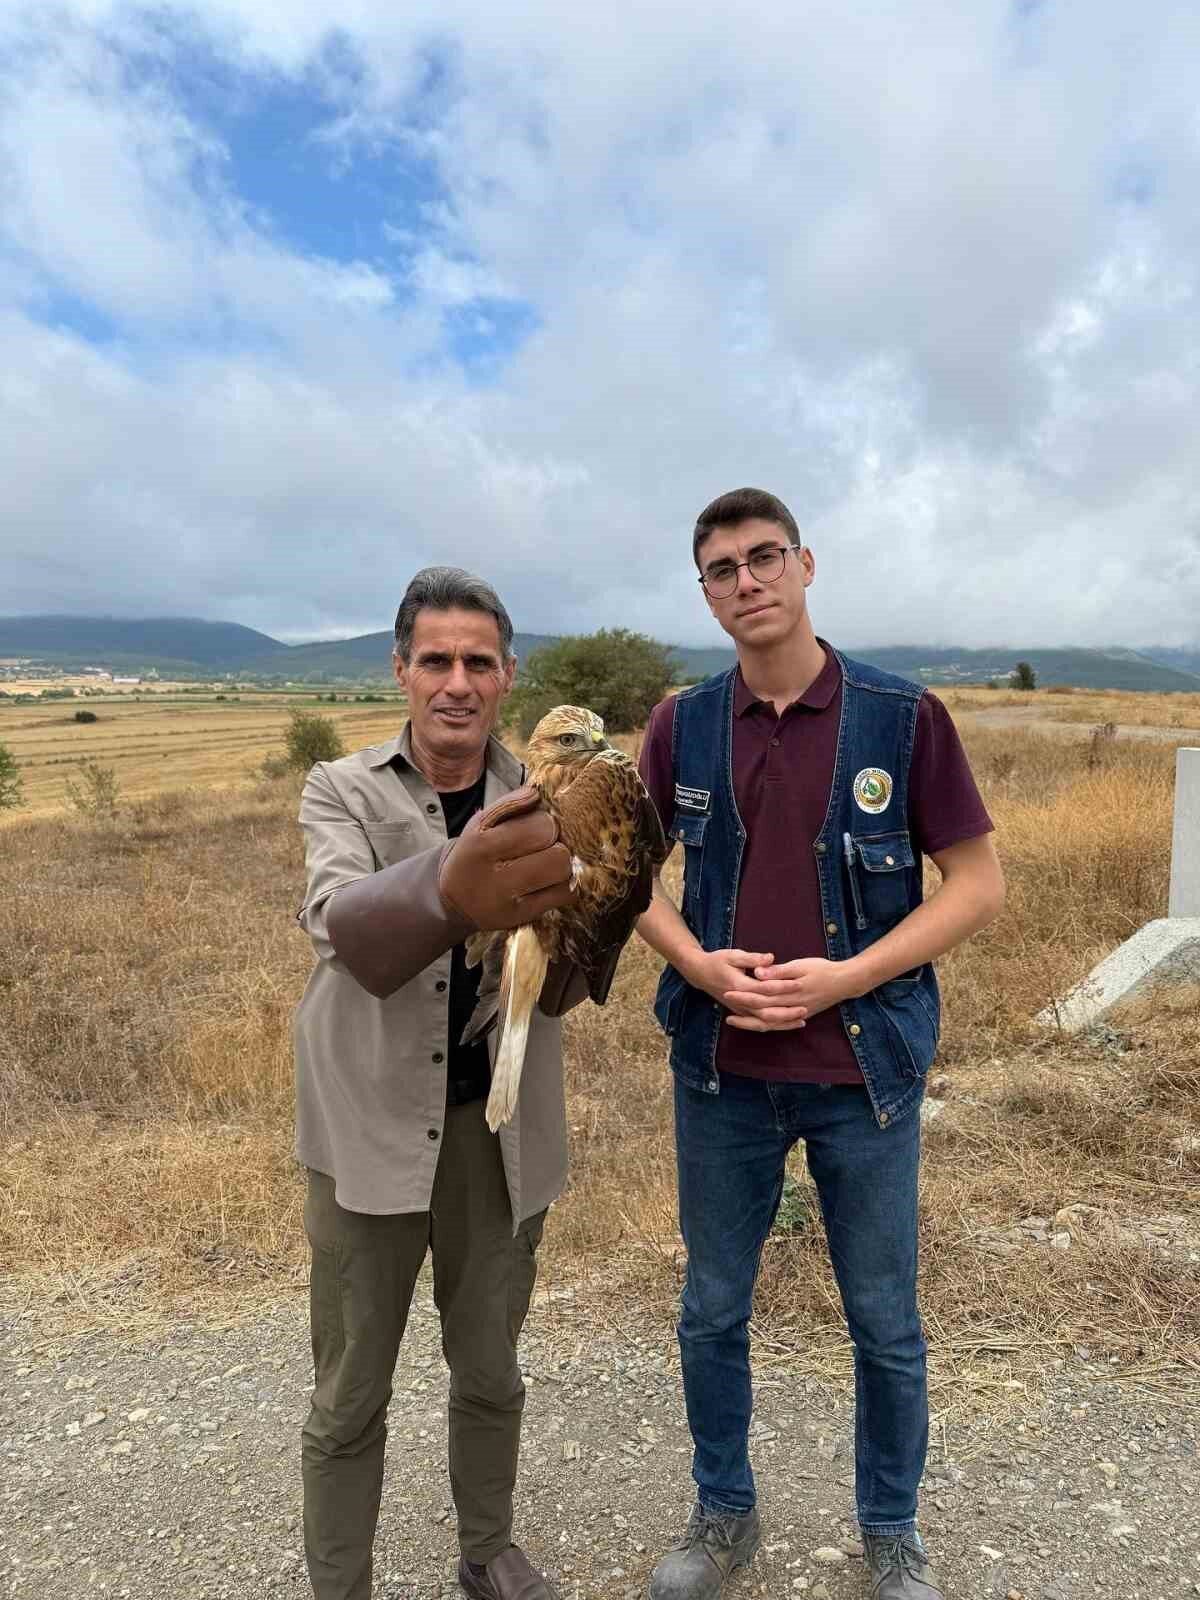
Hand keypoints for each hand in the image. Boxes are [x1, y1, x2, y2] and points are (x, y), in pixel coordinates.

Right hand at [438, 785, 573, 930]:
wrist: (453, 901)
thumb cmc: (474, 854)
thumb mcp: (479, 824)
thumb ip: (509, 804)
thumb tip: (537, 793)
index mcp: (482, 845)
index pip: (541, 827)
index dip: (547, 822)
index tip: (539, 825)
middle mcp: (495, 877)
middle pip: (558, 854)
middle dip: (558, 844)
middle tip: (546, 845)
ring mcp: (511, 901)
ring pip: (564, 875)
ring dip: (562, 863)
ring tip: (548, 860)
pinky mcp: (523, 917)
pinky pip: (564, 896)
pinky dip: (564, 883)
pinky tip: (550, 879)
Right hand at [683, 947, 806, 1031]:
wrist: (700, 973)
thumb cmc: (717, 961)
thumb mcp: (733, 955)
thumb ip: (752, 958)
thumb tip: (770, 958)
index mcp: (739, 986)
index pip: (765, 989)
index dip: (783, 987)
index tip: (799, 983)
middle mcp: (740, 1002)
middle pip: (766, 1012)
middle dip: (786, 1012)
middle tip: (806, 1008)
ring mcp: (740, 1010)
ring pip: (763, 1023)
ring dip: (782, 1023)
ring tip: (802, 1020)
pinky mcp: (741, 1013)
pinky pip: (759, 1024)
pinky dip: (774, 1026)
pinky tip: (788, 1024)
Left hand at [724, 956, 855, 1031]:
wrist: (845, 982)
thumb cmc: (822, 970)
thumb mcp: (801, 965)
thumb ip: (779, 971)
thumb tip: (758, 973)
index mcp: (790, 992)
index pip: (761, 995)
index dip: (744, 994)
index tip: (728, 990)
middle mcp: (791, 1007)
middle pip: (761, 1010)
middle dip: (742, 1008)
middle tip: (725, 1003)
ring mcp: (796, 1014)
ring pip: (768, 1023)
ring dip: (750, 1022)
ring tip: (732, 1019)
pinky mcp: (800, 1016)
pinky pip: (779, 1025)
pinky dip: (765, 1026)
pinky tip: (754, 1024)